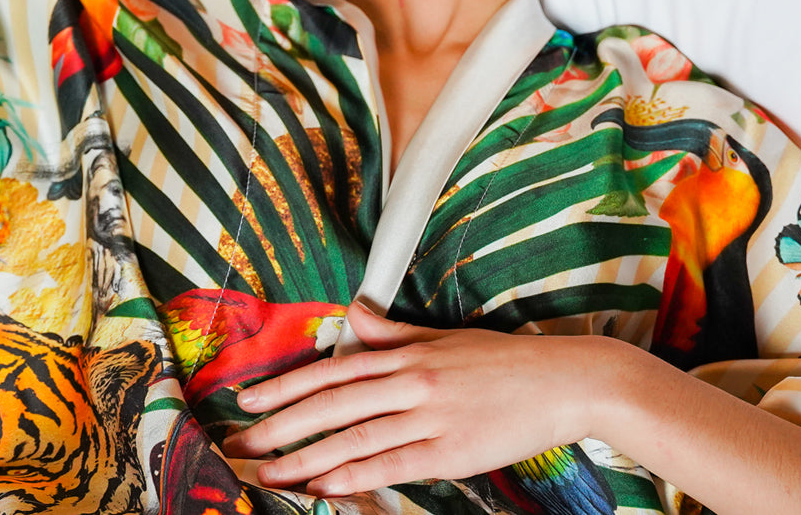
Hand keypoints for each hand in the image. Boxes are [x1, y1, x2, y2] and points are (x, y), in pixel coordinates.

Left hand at [221, 300, 611, 496]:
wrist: (562, 380)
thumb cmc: (502, 359)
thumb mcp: (443, 337)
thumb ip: (392, 330)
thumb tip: (351, 314)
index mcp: (407, 353)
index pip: (333, 370)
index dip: (287, 386)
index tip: (249, 401)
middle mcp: (411, 381)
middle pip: (332, 404)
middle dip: (280, 427)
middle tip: (239, 446)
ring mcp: (430, 417)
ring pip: (354, 438)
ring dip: (304, 457)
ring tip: (265, 473)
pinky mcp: (450, 453)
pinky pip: (392, 466)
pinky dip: (353, 478)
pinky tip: (322, 487)